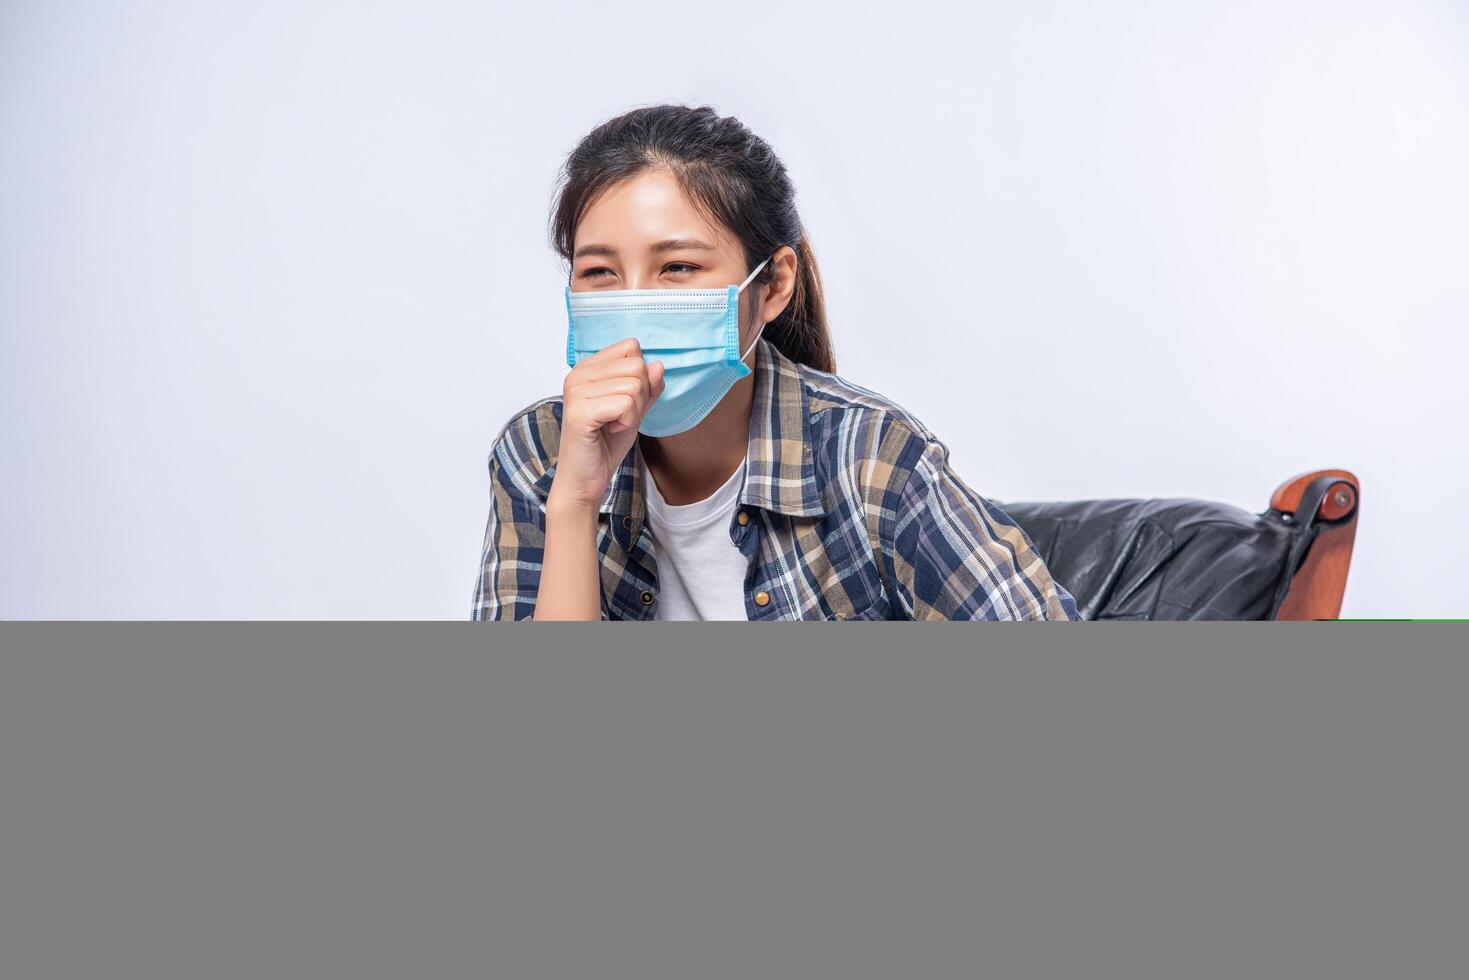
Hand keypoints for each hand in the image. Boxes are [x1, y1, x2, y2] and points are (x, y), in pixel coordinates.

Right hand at [548, 337, 665, 512]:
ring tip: (613, 425)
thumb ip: (647, 387)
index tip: (623, 401)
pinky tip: (610, 430)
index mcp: (587, 368)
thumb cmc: (605, 444)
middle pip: (636, 366)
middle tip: (619, 417)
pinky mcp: (580, 412)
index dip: (640, 376)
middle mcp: (578, 374)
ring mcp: (576, 391)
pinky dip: (627, 422)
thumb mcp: (634, 410)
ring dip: (633, 412)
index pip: (631, 348)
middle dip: (640, 396)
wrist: (585, 479)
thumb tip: (658, 365)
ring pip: (634, 386)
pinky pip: (626, 404)